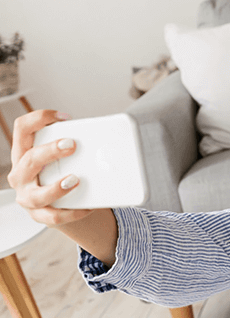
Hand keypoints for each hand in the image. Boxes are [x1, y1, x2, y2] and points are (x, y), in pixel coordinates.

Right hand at [8, 110, 92, 225]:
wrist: (63, 204)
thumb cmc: (62, 172)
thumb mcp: (62, 156)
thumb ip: (72, 145)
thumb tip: (104, 137)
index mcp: (24, 153)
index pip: (22, 128)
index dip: (40, 118)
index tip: (64, 117)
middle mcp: (21, 174)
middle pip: (29, 159)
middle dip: (51, 151)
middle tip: (71, 145)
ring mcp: (27, 196)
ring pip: (36, 195)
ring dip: (56, 188)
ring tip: (76, 180)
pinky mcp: (39, 215)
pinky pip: (54, 216)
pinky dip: (73, 212)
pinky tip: (88, 206)